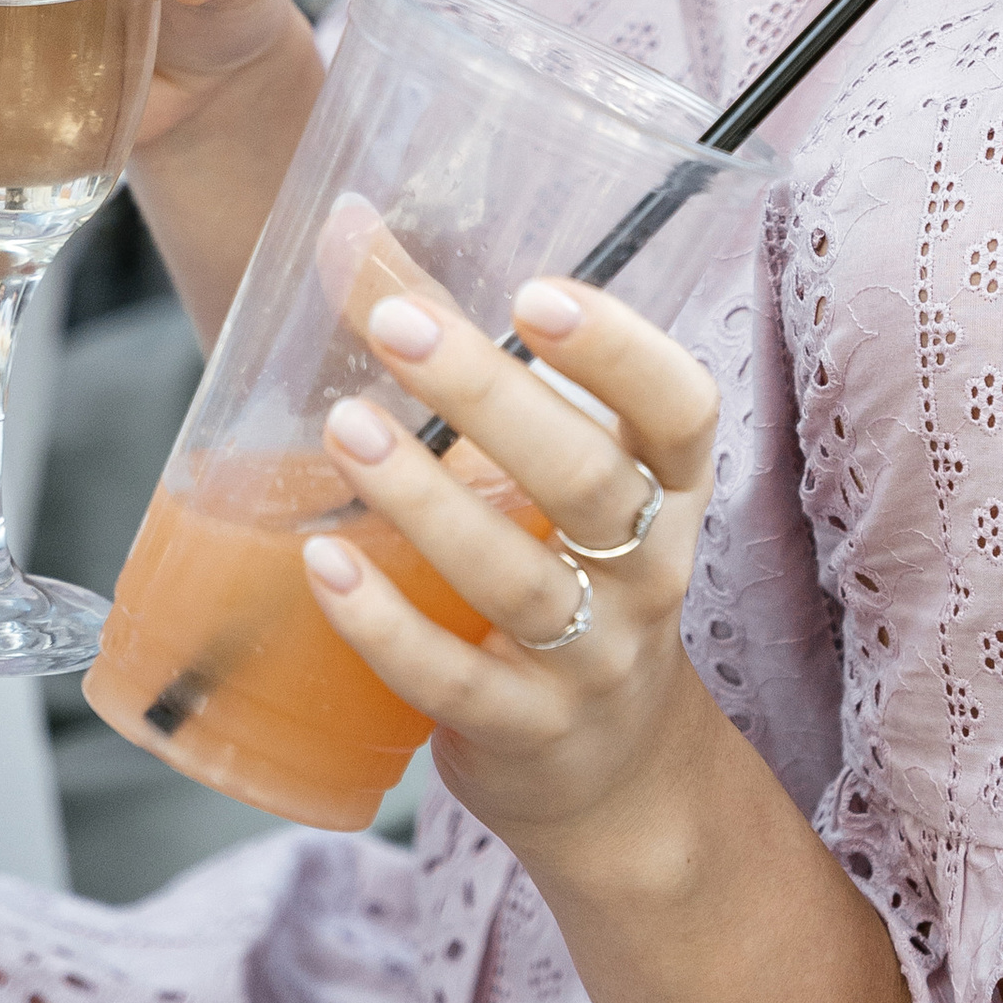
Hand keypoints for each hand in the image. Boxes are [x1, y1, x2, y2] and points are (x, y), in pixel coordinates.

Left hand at [300, 269, 718, 867]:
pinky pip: (450, 679)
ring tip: (346, 429)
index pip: (679, 409)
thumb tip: (349, 226)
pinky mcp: (523, 733)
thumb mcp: (553, 482)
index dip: (620, 350)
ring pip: (517, 578)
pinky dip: (383, 623)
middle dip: (490, 395)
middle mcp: (647, 572)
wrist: (614, 776)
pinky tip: (323, 564)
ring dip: (426, 498)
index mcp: (668, 492)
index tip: (536, 295)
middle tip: (397, 324)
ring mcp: (591, 660)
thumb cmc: (569, 582)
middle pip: (588, 479)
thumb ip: (462, 361)